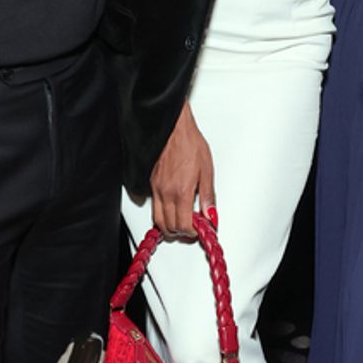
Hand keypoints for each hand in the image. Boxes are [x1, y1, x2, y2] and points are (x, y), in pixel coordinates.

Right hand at [150, 102, 214, 239]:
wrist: (174, 129)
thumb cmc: (190, 144)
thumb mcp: (207, 170)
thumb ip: (208, 196)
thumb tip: (211, 215)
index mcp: (182, 191)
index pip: (183, 225)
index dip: (192, 232)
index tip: (200, 229)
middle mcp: (166, 192)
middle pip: (169, 227)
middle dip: (181, 232)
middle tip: (193, 227)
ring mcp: (156, 189)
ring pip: (158, 220)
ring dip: (170, 226)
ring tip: (182, 221)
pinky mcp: (151, 184)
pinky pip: (154, 207)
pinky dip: (162, 214)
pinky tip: (172, 209)